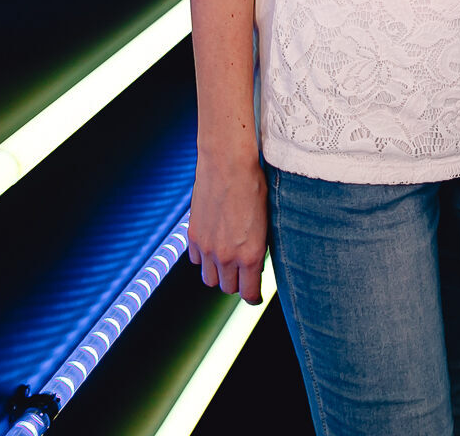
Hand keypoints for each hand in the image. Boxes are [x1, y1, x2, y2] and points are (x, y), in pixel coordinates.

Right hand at [186, 150, 268, 303]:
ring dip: (218, 274)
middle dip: (237, 283)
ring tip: (227, 261)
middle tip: (243, 273)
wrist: (228, 163)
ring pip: (209, 278)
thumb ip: (259, 247)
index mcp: (250, 255)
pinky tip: (213, 245)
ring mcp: (207, 247)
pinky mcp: (193, 235)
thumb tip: (255, 263)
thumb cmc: (254, 186)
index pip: (248, 293)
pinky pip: (197, 260)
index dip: (253, 297)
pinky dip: (204, 258)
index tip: (254, 295)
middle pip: (227, 288)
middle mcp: (226, 256)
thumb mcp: (266, 220)